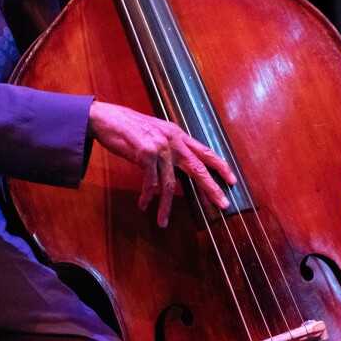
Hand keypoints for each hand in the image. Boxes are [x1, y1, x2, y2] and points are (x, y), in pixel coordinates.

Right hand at [87, 100, 236, 225]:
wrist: (107, 119)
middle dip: (211, 188)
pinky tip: (144, 205)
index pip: (206, 151)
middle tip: (222, 204)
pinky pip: (149, 183)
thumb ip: (171, 148)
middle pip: (198, 168)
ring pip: (169, 184)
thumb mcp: (157, 133)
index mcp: (178, 135)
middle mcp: (173, 140)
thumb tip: (180, 167)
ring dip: (166, 206)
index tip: (233, 180)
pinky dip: (146, 196)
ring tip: (163, 221)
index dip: (221, 166)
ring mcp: (160, 147)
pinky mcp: (145, 154)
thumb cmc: (130, 128)